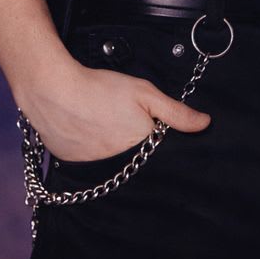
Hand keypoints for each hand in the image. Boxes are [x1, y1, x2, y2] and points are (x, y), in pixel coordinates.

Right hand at [17, 54, 210, 162]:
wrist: (54, 90)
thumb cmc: (100, 88)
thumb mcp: (145, 92)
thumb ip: (175, 112)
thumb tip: (205, 124)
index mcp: (141, 148)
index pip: (156, 154)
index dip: (152, 140)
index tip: (146, 127)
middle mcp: (120, 165)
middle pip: (133, 159)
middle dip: (131, 144)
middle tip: (118, 119)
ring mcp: (95, 170)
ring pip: (110, 161)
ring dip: (109, 148)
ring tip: (101, 122)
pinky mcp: (73, 167)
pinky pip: (88, 162)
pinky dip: (89, 149)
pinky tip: (85, 129)